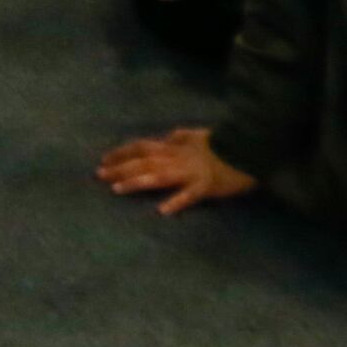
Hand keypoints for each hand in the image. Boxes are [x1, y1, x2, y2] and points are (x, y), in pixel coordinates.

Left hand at [96, 127, 256, 213]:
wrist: (248, 148)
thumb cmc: (224, 145)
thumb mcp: (198, 135)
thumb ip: (180, 136)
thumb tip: (166, 136)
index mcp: (175, 147)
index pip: (141, 147)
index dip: (121, 153)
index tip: (103, 160)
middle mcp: (177, 158)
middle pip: (144, 162)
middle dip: (120, 168)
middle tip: (98, 176)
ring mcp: (191, 173)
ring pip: (159, 176)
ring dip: (137, 182)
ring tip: (117, 190)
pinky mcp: (207, 187)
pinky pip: (189, 196)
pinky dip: (176, 202)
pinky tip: (162, 211)